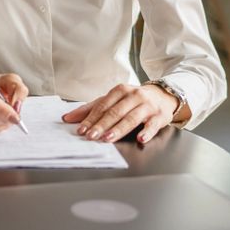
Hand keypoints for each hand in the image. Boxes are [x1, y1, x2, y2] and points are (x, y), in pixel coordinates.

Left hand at [62, 83, 179, 143]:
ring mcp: (147, 106)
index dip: (91, 118)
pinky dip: (147, 132)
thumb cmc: (132, 100)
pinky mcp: (160, 116)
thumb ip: (91, 108)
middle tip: (91, 136)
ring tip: (107, 138)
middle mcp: (133, 96)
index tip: (82, 129)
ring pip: (131, 118)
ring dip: (119, 129)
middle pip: (115, 112)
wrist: (162, 96)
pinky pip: (153, 125)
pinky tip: (140, 138)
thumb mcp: (113, 100)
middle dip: (102, 125)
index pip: (102, 106)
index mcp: (120, 91)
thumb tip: (68, 117)